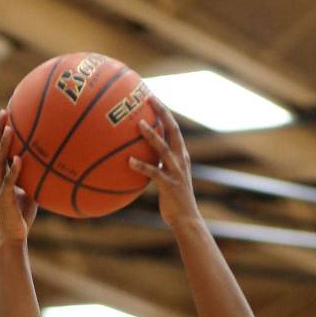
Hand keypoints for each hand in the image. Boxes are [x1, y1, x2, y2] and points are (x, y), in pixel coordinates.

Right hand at [0, 109, 37, 244]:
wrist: (14, 235)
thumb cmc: (23, 214)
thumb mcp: (33, 190)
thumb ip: (38, 176)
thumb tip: (55, 165)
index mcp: (2, 173)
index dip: (1, 130)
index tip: (7, 111)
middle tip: (4, 111)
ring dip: (3, 144)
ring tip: (9, 128)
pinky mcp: (4, 198)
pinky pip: (9, 181)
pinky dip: (13, 169)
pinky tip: (19, 159)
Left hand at [130, 95, 200, 228]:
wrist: (186, 219)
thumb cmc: (173, 201)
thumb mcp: (166, 179)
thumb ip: (157, 166)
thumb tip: (138, 158)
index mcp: (181, 155)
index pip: (173, 128)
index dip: (164, 112)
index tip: (151, 97)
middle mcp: (181, 159)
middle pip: (173, 130)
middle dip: (162, 112)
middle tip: (149, 98)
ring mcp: (176, 171)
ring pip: (164, 148)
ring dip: (152, 135)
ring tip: (139, 124)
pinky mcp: (170, 185)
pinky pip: (154, 173)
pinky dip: (142, 166)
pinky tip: (129, 161)